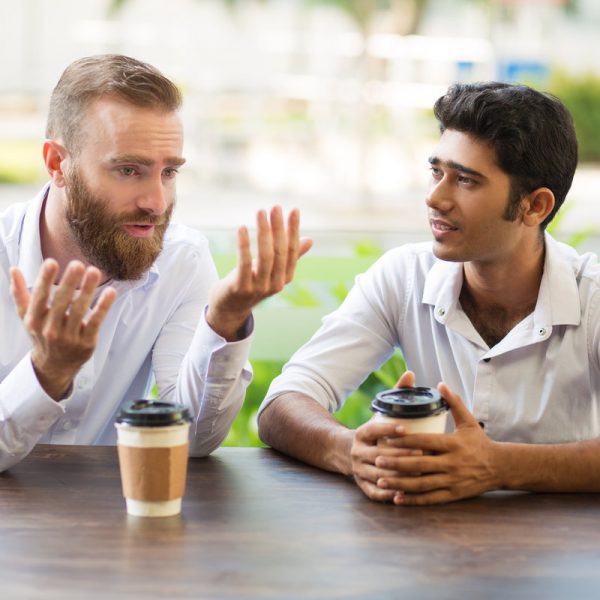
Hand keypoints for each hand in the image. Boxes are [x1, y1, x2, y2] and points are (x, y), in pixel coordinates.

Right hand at [10, 259, 116, 399]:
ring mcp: (69, 337)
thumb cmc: (42, 335)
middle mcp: (50, 329)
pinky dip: (103, 307)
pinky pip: (96, 322)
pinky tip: (110, 292)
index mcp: (34, 320)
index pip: (39, 297)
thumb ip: (20, 293)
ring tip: (94, 271)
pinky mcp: (87, 342)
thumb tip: (13, 269)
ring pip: (79, 310)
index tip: (51, 262)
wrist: (54, 367)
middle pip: (61, 302)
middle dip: (69, 282)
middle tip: (77, 263)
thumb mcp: (27, 317)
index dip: (44, 280)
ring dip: (88, 290)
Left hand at [206, 206, 311, 340]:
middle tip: (275, 207)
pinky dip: (244, 245)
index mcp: (285, 277)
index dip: (294, 230)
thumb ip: (290, 256)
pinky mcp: (241, 288)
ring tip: (260, 212)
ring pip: (265, 256)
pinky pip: (245, 264)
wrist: (229, 309)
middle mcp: (276, 284)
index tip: (294, 210)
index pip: (293, 250)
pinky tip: (242, 228)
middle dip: (278, 227)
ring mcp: (259, 288)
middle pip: (280, 251)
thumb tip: (310, 240)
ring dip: (263, 232)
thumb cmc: (251, 283)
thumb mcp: (271, 269)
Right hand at [349, 370, 421, 501]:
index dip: (388, 429)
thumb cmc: (372, 432)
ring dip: (399, 475)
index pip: (373, 429)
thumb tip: (411, 374)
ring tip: (419, 472)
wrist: (345, 452)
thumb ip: (396, 395)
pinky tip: (406, 493)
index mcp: (361, 433)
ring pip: (379, 475)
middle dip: (400, 454)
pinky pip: (376, 493)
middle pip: (378, 455)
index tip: (405, 428)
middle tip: (421, 452)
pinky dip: (390, 495)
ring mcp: (359, 471)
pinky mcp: (363, 486)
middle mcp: (357, 452)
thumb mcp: (379, 414)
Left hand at [374, 382, 500, 504]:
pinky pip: (430, 499)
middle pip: (420, 464)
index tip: (387, 439)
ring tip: (381, 480)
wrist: (500, 467)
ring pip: (422, 484)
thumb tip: (441, 384)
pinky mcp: (453, 495)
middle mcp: (452, 463)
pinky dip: (413, 500)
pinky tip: (396, 499)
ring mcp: (452, 481)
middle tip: (376, 460)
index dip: (405, 441)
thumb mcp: (469, 421)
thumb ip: (454, 403)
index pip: (425, 441)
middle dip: (396, 463)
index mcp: (453, 444)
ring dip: (400, 483)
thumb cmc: (480, 442)